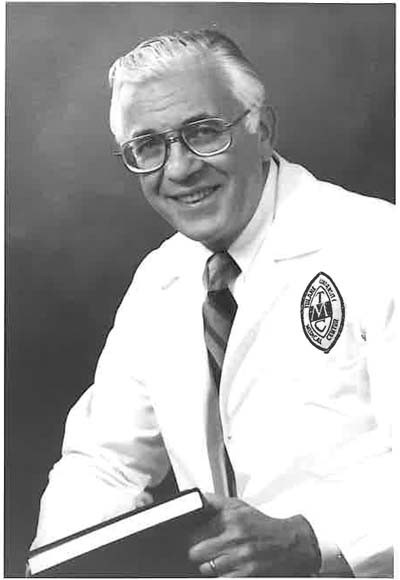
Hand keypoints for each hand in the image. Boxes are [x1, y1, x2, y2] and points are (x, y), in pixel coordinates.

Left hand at [188, 494, 320, 576]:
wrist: (291, 543)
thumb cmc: (262, 525)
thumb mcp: (239, 506)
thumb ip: (214, 502)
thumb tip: (195, 498)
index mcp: (231, 518)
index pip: (195, 529)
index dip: (188, 535)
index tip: (189, 537)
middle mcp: (235, 537)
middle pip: (195, 552)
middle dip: (195, 552)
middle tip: (201, 550)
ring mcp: (240, 558)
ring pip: (205, 568)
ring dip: (207, 566)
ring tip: (216, 560)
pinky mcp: (246, 575)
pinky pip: (220, 579)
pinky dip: (220, 576)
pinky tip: (226, 570)